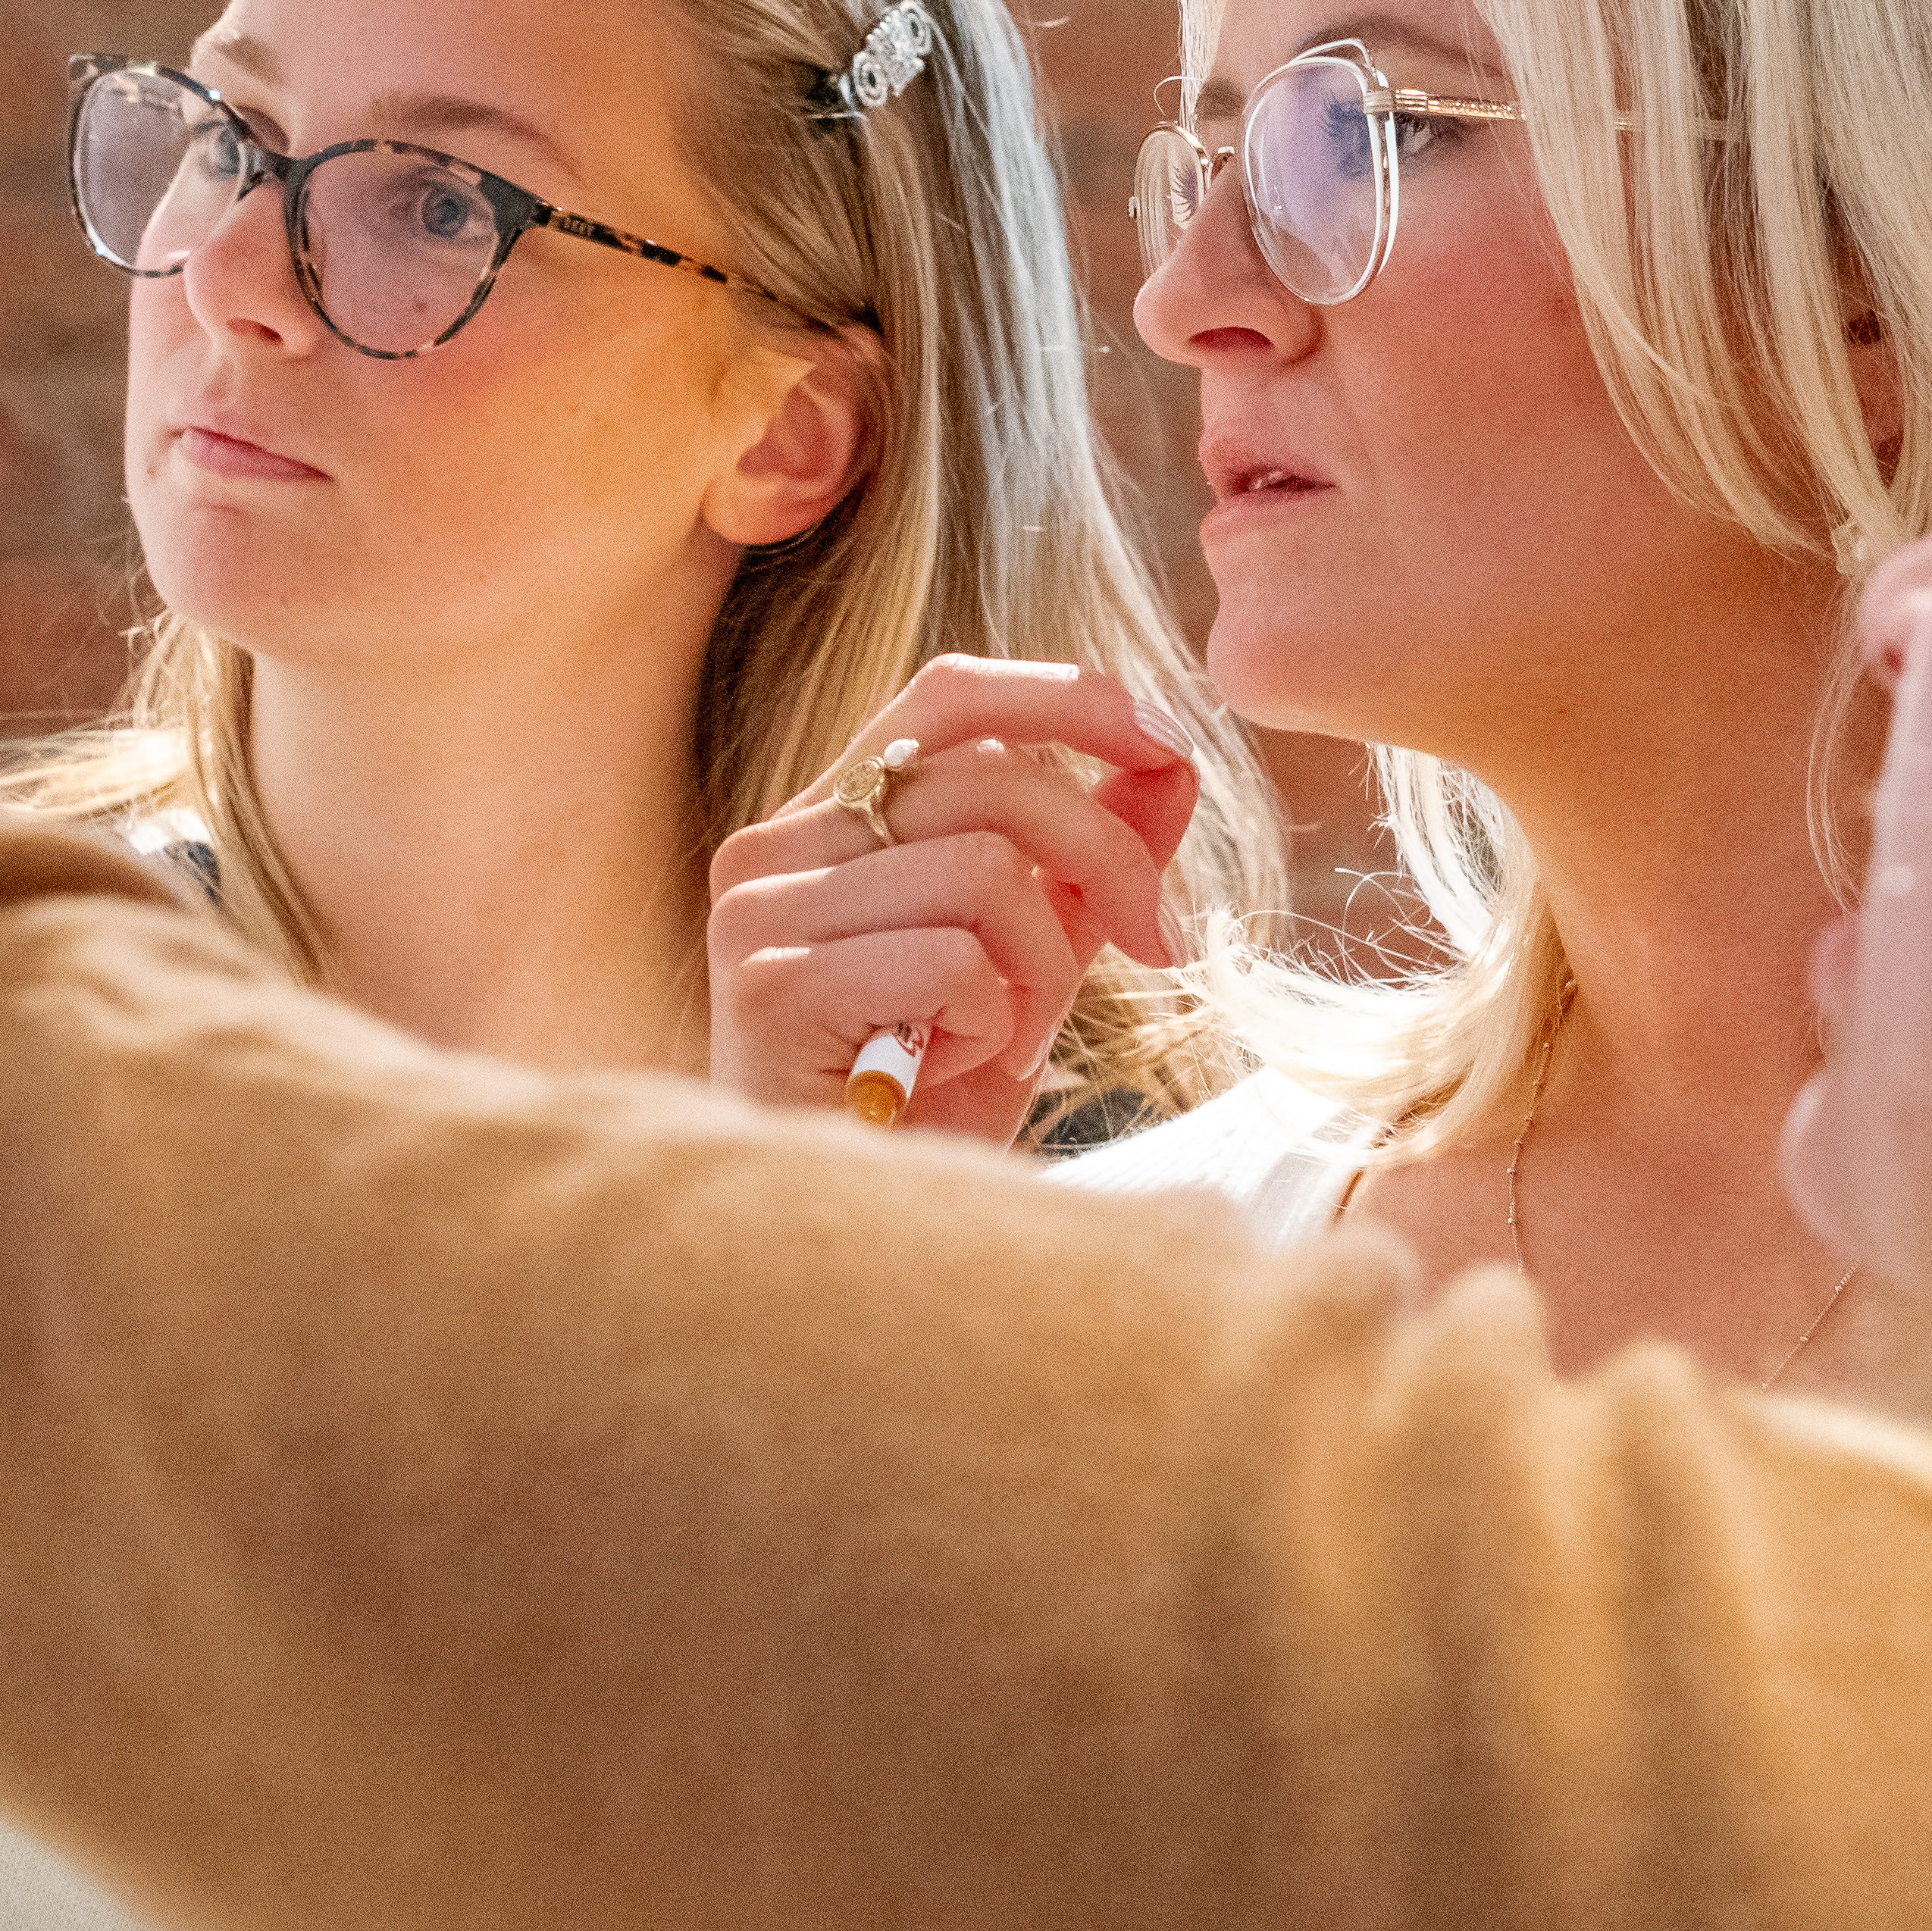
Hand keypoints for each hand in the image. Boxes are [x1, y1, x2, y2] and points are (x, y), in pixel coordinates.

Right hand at [704, 661, 1198, 1143]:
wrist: (834, 1236)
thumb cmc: (917, 1105)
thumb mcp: (1027, 967)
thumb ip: (1085, 867)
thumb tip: (1170, 764)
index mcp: (829, 818)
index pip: (949, 694)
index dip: (1070, 698)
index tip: (1169, 743)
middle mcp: (776, 843)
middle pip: (994, 779)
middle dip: (1111, 860)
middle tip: (1158, 944)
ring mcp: (760, 911)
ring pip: (986, 870)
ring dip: (1040, 968)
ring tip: (1007, 1034)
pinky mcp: (769, 987)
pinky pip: (950, 958)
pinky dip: (990, 1020)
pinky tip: (944, 1066)